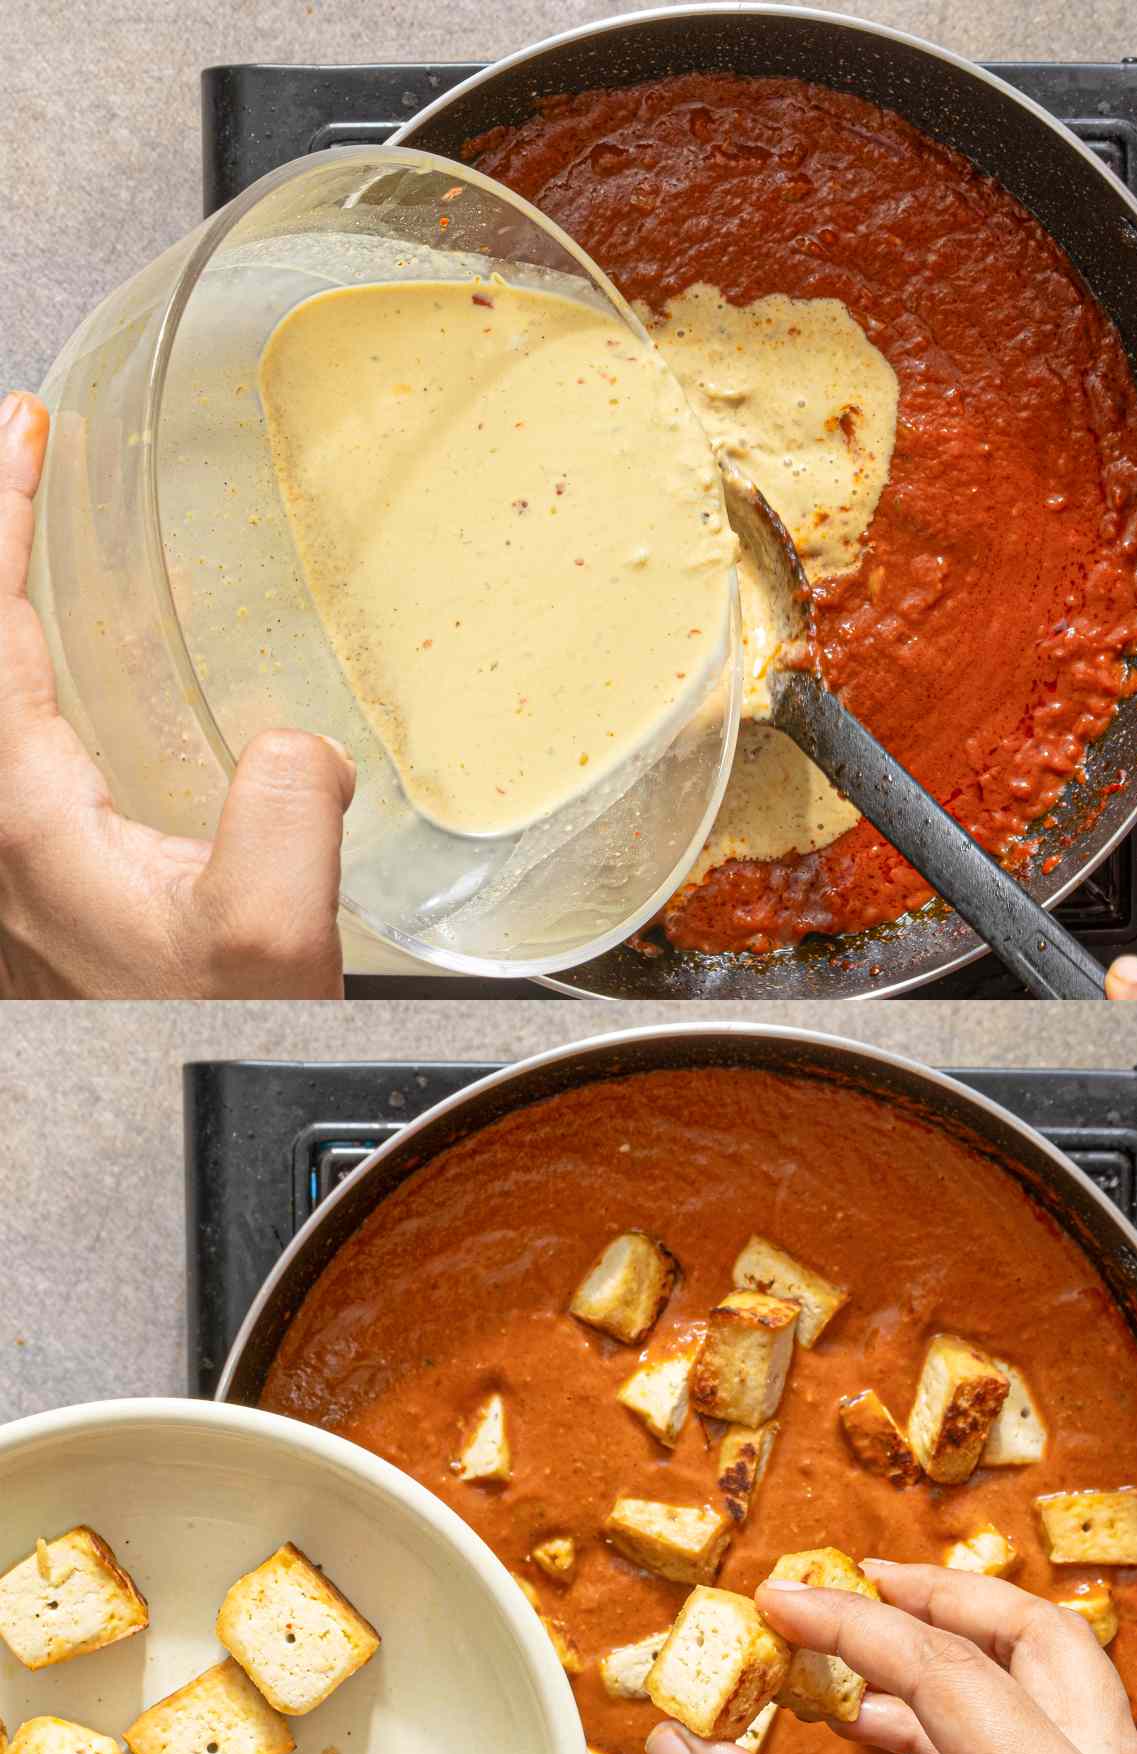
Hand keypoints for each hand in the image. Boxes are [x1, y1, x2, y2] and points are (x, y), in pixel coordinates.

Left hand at [0, 390, 354, 998]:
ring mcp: (8, 863)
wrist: (172, 1125)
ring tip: (35, 541)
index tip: (27, 428)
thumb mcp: (265, 941)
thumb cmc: (203, 1048)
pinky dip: (31, 673)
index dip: (5, 514)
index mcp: (24, 819)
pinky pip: (19, 745)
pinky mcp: (39, 887)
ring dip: (8, 615)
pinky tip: (77, 678)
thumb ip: (280, 813)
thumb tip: (292, 741)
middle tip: (19, 461)